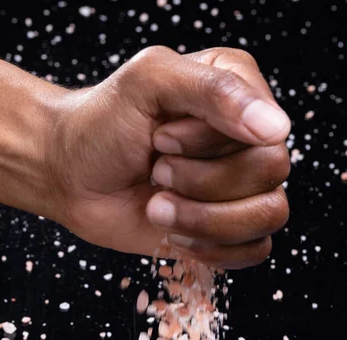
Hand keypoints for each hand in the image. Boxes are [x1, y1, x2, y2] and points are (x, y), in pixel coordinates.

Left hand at [49, 46, 290, 267]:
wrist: (70, 176)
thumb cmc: (102, 125)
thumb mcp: (148, 82)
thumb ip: (213, 90)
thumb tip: (277, 129)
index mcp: (239, 93)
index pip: (267, 130)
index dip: (211, 145)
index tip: (161, 139)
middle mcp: (247, 140)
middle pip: (270, 174)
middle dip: (203, 181)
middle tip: (157, 170)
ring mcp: (240, 189)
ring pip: (267, 216)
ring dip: (204, 218)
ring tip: (159, 204)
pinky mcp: (227, 230)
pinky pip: (254, 251)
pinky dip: (213, 249)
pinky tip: (175, 232)